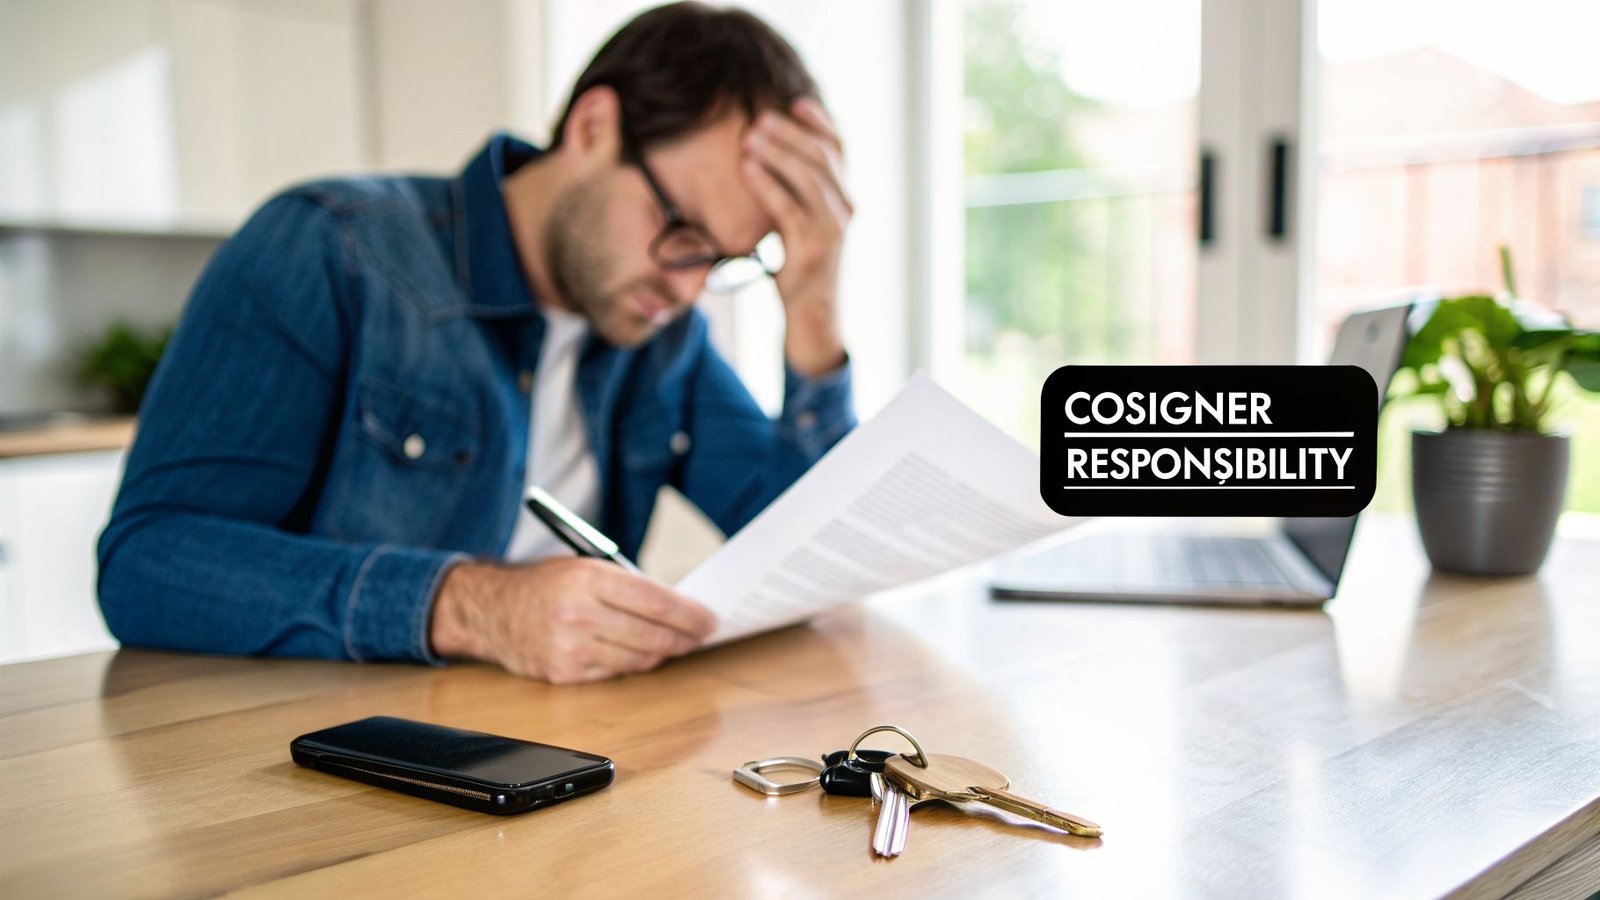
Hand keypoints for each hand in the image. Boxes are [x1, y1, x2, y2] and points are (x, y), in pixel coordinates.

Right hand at [428, 557, 716, 683]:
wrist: (489, 610)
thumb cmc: (543, 585)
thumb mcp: (582, 567)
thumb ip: (625, 585)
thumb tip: (676, 607)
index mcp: (587, 577)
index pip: (655, 600)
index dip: (689, 613)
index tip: (709, 620)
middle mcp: (579, 612)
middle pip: (651, 633)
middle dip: (684, 637)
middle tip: (700, 636)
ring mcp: (570, 647)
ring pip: (637, 658)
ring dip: (661, 653)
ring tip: (673, 645)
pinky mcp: (563, 673)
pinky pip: (613, 673)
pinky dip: (631, 664)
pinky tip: (638, 654)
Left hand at [741, 97, 851, 377]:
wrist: (813, 313)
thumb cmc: (801, 265)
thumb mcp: (803, 222)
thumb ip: (798, 192)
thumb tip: (774, 153)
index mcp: (844, 199)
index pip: (838, 149)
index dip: (818, 122)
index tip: (794, 102)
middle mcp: (844, 209)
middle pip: (821, 156)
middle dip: (789, 132)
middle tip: (760, 118)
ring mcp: (831, 228)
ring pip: (807, 176)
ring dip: (777, 151)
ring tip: (750, 136)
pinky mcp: (810, 247)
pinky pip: (787, 206)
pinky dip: (766, 183)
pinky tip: (747, 168)